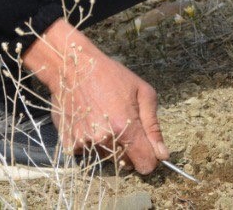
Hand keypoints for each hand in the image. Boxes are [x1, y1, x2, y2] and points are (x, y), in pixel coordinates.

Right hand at [21, 19, 167, 173]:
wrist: (73, 67)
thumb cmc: (111, 75)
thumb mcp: (143, 92)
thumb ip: (153, 127)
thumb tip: (162, 155)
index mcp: (125, 127)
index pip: (144, 164)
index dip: (150, 158)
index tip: (148, 149)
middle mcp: (103, 139)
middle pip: (126, 163)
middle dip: (130, 150)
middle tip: (124, 124)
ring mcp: (84, 142)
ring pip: (107, 158)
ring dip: (110, 145)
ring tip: (105, 118)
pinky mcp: (69, 143)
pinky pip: (88, 152)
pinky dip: (92, 142)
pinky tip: (90, 120)